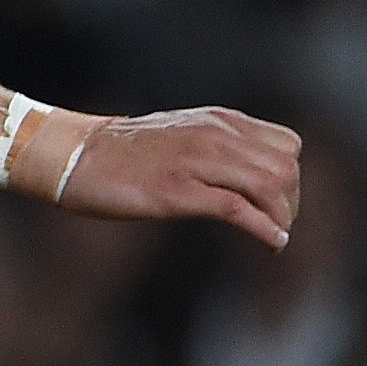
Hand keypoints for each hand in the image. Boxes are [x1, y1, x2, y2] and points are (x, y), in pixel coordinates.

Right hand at [46, 107, 301, 247]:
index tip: (276, 202)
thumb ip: (216, 147)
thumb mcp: (182, 135)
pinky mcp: (178, 191)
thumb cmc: (123, 153)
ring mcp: (196, 162)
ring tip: (273, 237)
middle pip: (285, 169)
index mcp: (219, 122)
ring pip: (269, 186)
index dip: (290, 178)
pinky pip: (237, 209)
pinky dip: (263, 229)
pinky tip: (270, 243)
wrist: (75, 154)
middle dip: (290, 204)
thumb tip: (243, 176)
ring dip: (281, 218)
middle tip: (276, 226)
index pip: (287, 145)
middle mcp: (215, 136)